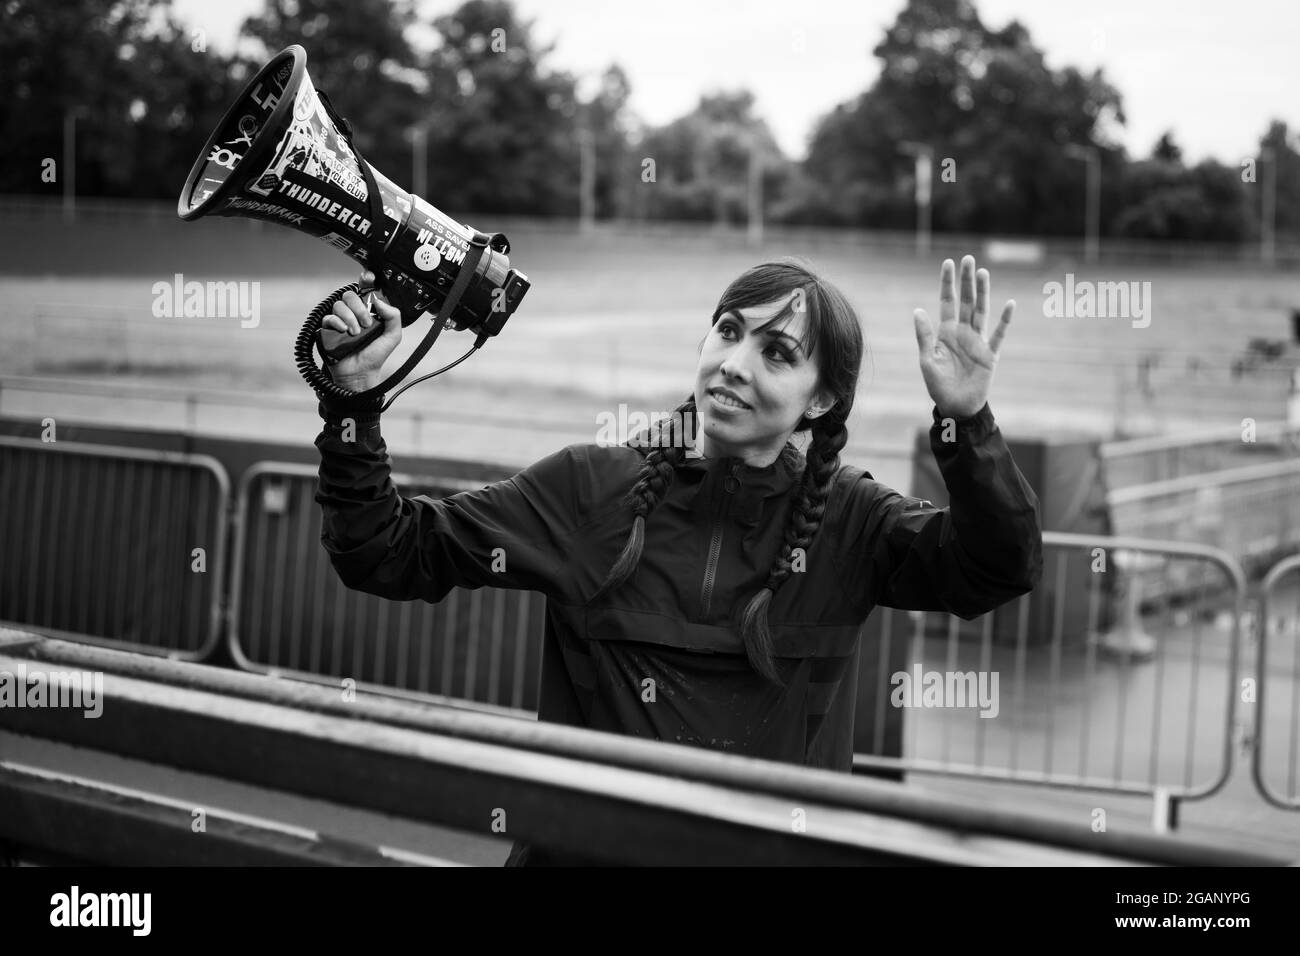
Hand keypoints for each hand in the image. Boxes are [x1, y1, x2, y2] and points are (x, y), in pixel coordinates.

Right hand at [322, 270, 403, 390]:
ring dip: (350, 317)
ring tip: (356, 333)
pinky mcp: (328, 329)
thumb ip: (393, 316)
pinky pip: (329, 317)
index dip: (365, 280)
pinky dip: (337, 322)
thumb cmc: (376, 355)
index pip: (365, 290)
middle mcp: (353, 313)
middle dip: (359, 308)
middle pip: (350, 295)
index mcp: (368, 311)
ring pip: (339, 305)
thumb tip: (379, 300)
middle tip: (366, 324)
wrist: (361, 373)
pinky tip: (344, 332)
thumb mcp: (393, 336)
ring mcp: (340, 320)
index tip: (369, 278)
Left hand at [912, 255, 1013, 419]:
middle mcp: (963, 332)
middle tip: (968, 259)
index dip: (947, 283)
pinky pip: (998, 334)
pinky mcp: (990, 354)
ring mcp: (977, 341)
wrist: (955, 407)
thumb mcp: (927, 360)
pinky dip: (1004, 320)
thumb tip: (917, 310)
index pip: (947, 302)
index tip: (948, 263)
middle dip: (966, 281)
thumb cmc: (938, 385)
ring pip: (981, 312)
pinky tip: (1008, 304)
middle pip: (966, 301)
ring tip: (983, 273)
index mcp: (946, 332)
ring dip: (983, 293)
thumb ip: (924, 335)